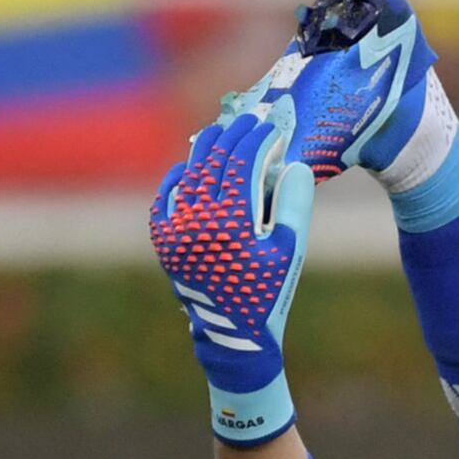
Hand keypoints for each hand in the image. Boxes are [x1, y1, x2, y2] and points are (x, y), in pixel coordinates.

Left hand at [148, 112, 316, 446]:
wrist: (233, 338)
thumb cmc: (269, 293)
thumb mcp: (291, 250)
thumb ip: (294, 204)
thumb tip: (294, 164)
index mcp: (231, 221)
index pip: (243, 162)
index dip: (258, 139)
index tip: (272, 126)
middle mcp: (197, 220)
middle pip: (214, 161)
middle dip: (234, 136)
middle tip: (250, 119)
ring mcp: (176, 229)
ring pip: (190, 174)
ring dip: (207, 150)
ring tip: (223, 133)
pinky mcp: (165, 240)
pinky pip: (168, 198)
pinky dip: (180, 177)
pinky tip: (191, 166)